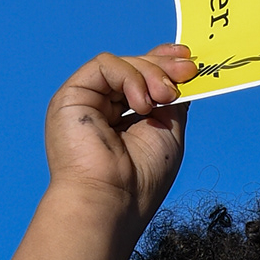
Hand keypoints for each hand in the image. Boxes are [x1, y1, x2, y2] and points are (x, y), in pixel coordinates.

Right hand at [43, 45, 193, 225]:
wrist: (112, 200)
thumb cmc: (140, 179)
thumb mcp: (169, 132)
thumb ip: (172, 101)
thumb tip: (181, 74)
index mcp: (121, 120)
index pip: (140, 79)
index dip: (162, 62)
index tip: (187, 59)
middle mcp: (101, 108)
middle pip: (133, 67)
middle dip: (163, 65)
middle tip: (187, 71)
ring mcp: (86, 101)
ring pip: (122, 64)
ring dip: (151, 74)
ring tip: (164, 98)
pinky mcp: (71, 96)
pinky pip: (105, 65)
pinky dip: (130, 78)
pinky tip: (142, 104)